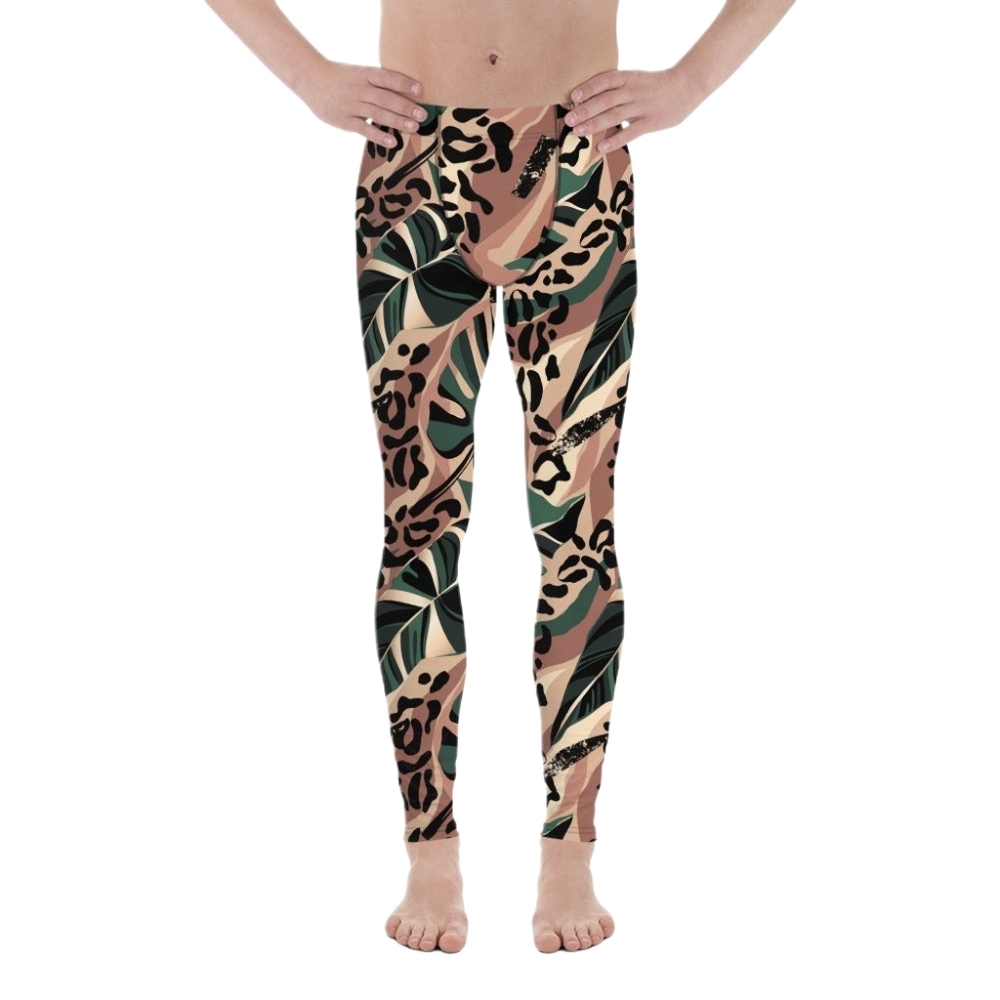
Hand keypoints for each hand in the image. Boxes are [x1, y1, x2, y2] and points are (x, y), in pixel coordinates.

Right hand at [299, 60, 426, 149]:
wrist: (311, 79)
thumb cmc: (341, 78)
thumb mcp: (359, 73)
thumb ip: (377, 83)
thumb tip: (404, 94)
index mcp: (364, 74)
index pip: (386, 77)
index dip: (403, 83)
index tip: (420, 89)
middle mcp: (359, 89)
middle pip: (385, 98)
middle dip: (405, 106)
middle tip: (423, 115)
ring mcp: (351, 105)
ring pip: (377, 114)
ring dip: (397, 121)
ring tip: (414, 127)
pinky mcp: (344, 121)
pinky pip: (364, 129)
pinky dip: (378, 136)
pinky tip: (392, 142)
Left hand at [565, 67, 698, 152]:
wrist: (687, 86)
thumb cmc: (657, 86)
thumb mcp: (638, 80)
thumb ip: (620, 88)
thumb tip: (595, 101)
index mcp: (629, 78)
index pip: (605, 80)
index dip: (588, 88)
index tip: (573, 97)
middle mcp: (633, 91)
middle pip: (605, 100)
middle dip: (585, 110)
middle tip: (569, 120)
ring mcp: (642, 106)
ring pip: (614, 115)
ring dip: (594, 124)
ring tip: (579, 132)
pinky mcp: (651, 122)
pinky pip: (630, 132)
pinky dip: (615, 140)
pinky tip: (602, 147)